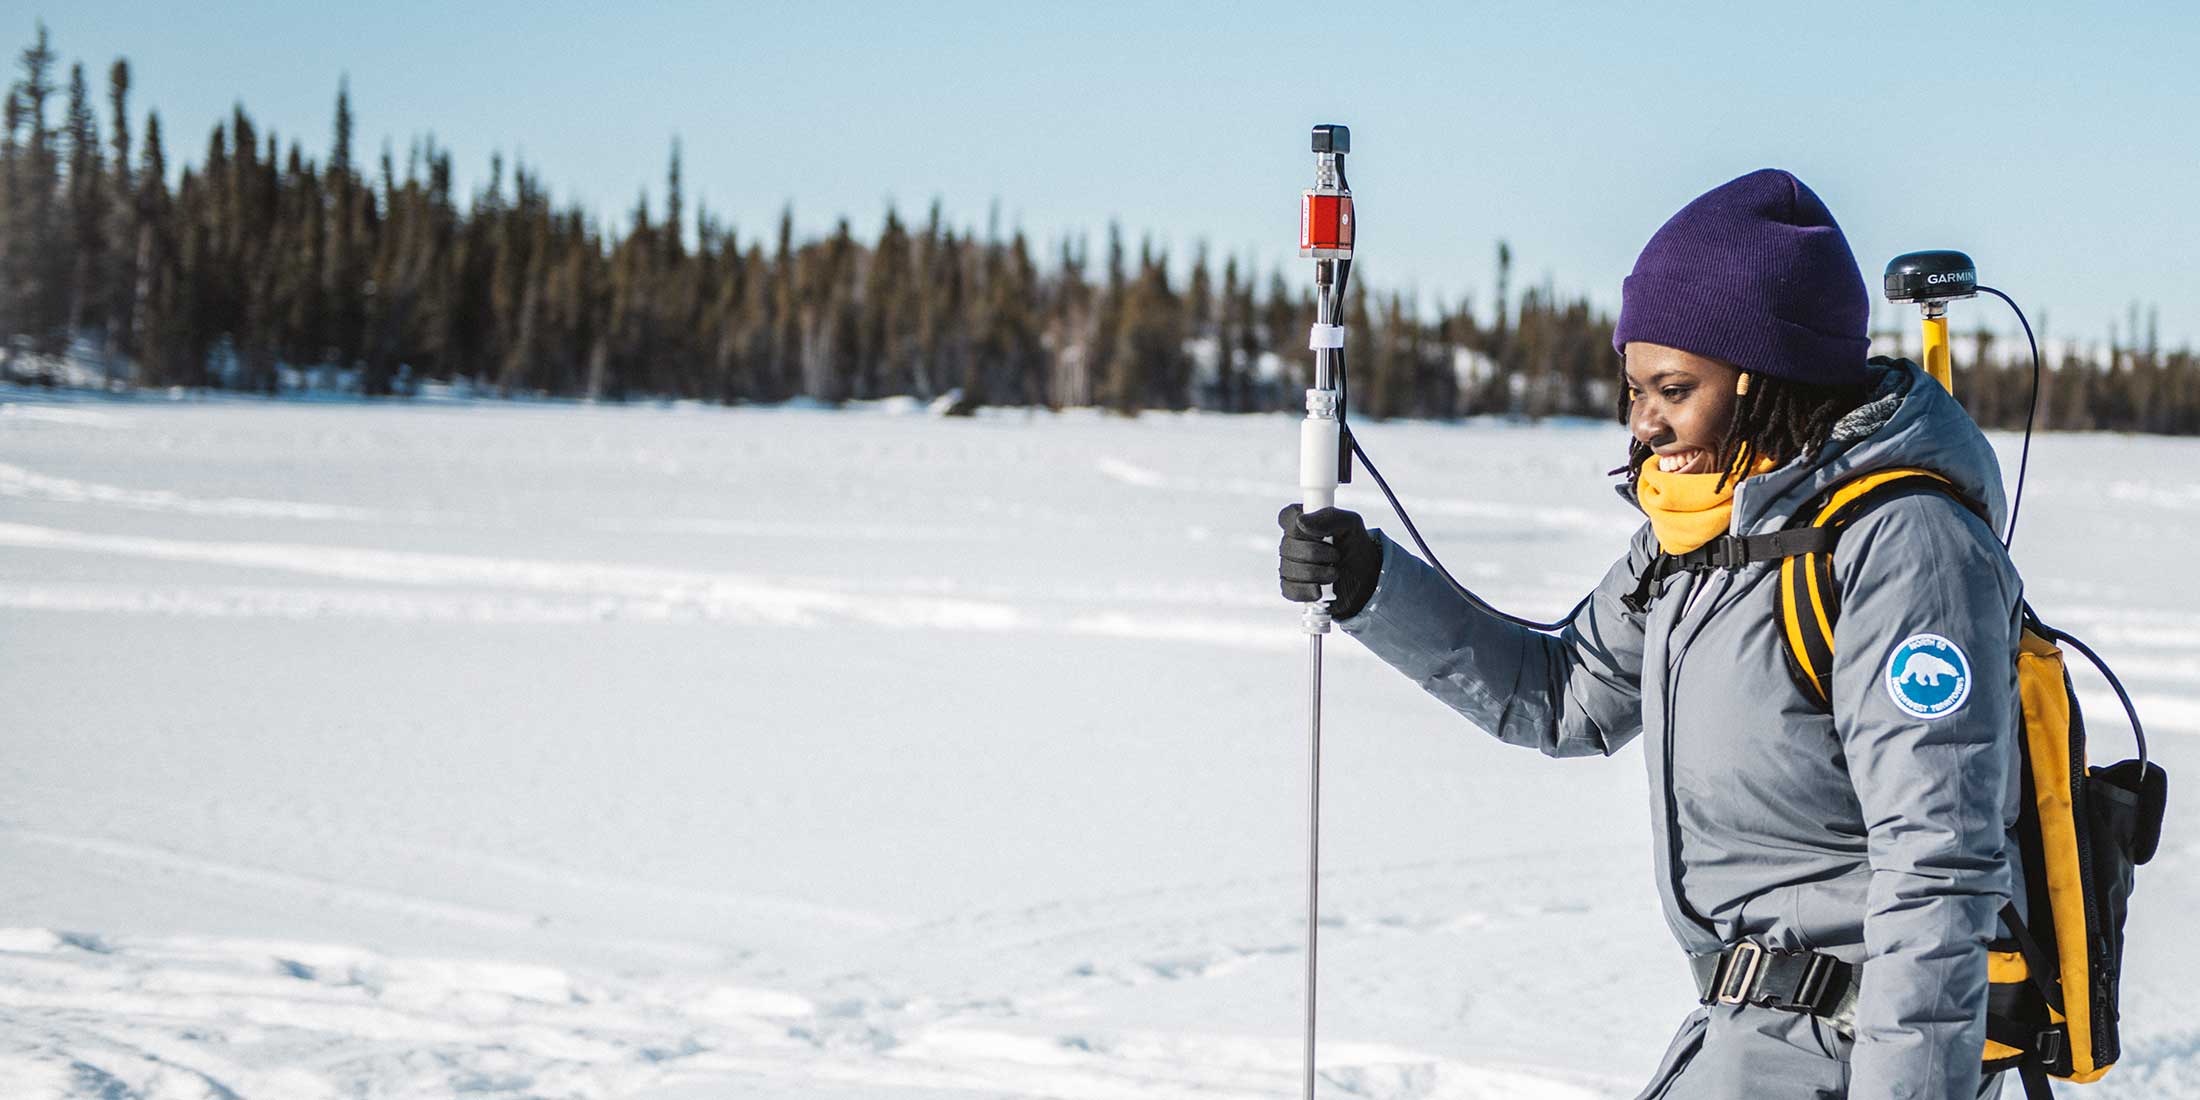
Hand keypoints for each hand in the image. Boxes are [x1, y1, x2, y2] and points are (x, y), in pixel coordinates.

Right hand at [1277, 504, 1381, 618]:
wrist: (1366, 579)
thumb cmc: (1356, 547)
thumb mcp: (1351, 525)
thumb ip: (1329, 518)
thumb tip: (1301, 522)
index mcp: (1303, 522)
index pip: (1286, 517)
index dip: (1299, 525)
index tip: (1320, 533)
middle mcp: (1292, 543)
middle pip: (1288, 546)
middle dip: (1316, 553)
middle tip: (1336, 556)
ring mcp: (1289, 566)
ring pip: (1289, 569)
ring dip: (1318, 573)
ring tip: (1335, 572)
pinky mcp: (1292, 588)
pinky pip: (1289, 590)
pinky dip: (1307, 591)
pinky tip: (1320, 590)